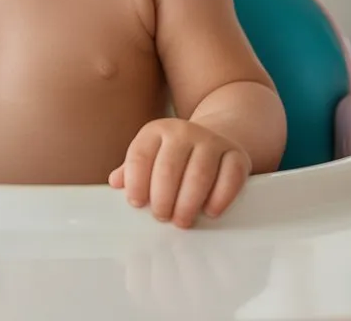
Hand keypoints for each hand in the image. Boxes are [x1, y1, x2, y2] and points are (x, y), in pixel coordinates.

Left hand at [108, 118, 249, 227]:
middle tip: (161, 217)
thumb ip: (133, 170)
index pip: (141, 155)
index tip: (135, 203)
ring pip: (199, 173)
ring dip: (188, 202)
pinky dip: (220, 197)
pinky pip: (230, 176)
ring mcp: (211, 141)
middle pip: (169, 167)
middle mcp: (183, 131)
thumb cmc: (175, 156)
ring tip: (181, 220)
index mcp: (157, 131)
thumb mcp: (151, 156)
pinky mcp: (235, 155)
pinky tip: (210, 211)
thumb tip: (115, 183)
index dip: (136, 182)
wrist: (213, 137)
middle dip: (162, 197)